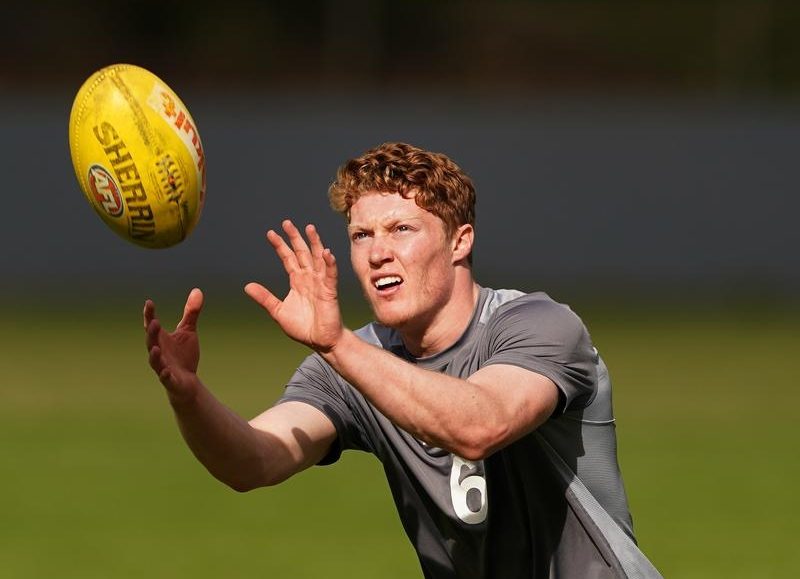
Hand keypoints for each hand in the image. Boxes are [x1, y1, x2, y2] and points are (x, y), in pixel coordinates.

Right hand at [144, 288, 203, 401]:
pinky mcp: (170, 380)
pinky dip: (165, 375)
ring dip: (154, 355)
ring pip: (155, 361)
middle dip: (152, 333)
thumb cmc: (184, 355)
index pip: (152, 325)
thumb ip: (191, 313)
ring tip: (155, 348)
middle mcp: (158, 352)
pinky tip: (166, 372)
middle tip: (154, 322)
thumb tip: (197, 290)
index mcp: (161, 339)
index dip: (149, 314)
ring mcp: (162, 367)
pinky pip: (165, 378)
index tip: (149, 303)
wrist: (187, 381)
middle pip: (151, 341)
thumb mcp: (188, 331)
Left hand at [245, 220, 341, 352]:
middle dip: (295, 238)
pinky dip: (329, 264)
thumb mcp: (278, 311)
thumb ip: (265, 298)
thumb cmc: (303, 327)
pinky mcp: (330, 291)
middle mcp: (309, 278)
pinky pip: (330, 275)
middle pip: (302, 253)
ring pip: (317, 259)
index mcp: (297, 281)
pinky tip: (327, 253)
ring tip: (310, 228)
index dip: (280, 246)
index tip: (271, 233)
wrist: (320, 341)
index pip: (288, 259)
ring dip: (315, 243)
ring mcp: (320, 283)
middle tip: (287, 222)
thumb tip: (247, 286)